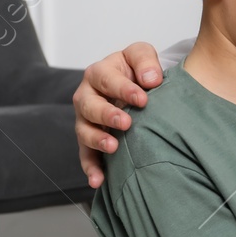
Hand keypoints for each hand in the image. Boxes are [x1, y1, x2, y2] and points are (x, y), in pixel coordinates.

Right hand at [74, 42, 164, 187]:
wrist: (134, 83)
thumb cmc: (137, 69)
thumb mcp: (142, 56)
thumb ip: (146, 61)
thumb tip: (151, 79)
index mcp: (99, 73)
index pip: (107, 79)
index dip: (123, 89)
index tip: (143, 99)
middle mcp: (87, 96)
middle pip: (89, 106)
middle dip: (106, 115)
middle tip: (126, 123)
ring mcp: (86, 120)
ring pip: (84, 131)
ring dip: (97, 140)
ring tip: (113, 148)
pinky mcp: (90, 139)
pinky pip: (86, 155)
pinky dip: (91, 168)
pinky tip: (98, 180)